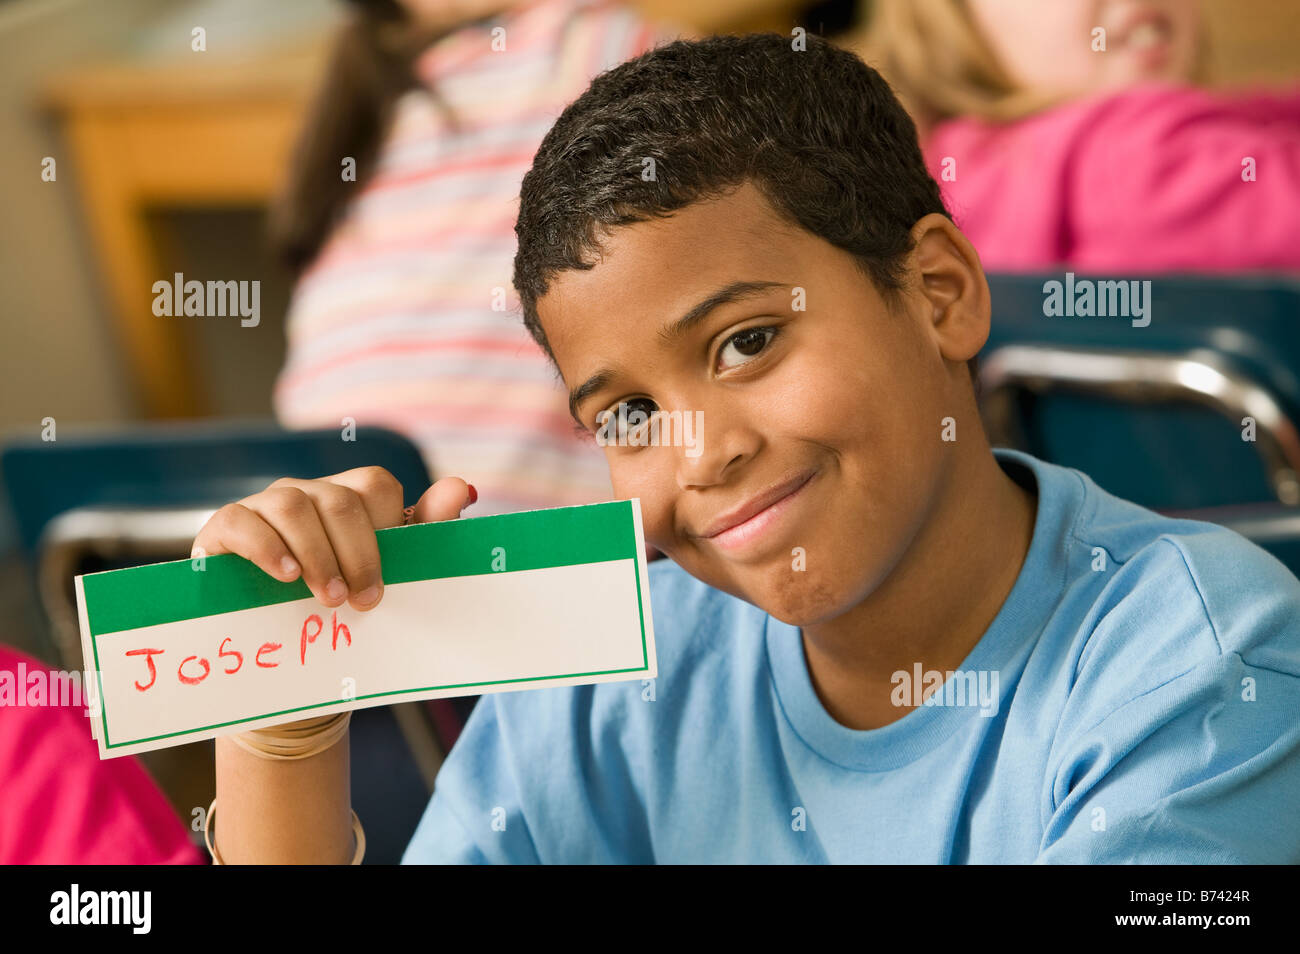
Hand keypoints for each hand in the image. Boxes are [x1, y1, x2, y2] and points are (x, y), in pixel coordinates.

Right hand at [193, 467, 473, 612]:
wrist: (282, 653)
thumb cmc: (341, 606)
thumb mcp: (387, 575)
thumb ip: (425, 531)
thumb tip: (463, 488)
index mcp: (349, 498)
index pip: (375, 485)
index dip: (385, 529)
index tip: (382, 585)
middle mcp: (308, 494)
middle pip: (339, 498)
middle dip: (355, 552)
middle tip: (360, 602)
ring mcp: (265, 506)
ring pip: (293, 504)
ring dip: (316, 553)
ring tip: (327, 598)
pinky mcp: (225, 527)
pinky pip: (242, 520)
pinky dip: (266, 546)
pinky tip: (285, 576)